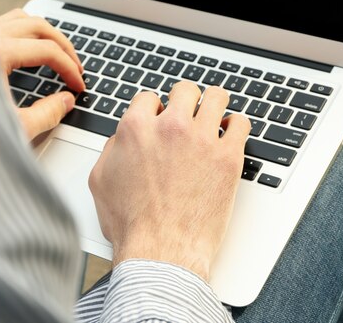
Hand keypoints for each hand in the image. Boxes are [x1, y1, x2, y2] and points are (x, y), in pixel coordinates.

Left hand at [0, 9, 84, 139]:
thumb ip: (46, 114)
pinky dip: (21, 33)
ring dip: (43, 34)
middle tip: (76, 68)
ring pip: (19, 19)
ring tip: (57, 54)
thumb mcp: (12, 128)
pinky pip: (1, 25)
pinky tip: (27, 53)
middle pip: (38, 26)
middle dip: (63, 47)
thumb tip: (65, 101)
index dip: (70, 70)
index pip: (47, 52)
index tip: (79, 88)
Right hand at [89, 82, 249, 280]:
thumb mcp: (101, 181)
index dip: (153, 108)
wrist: (161, 251)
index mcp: (136, 128)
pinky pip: (241, 123)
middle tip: (186, 113)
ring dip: (212, 103)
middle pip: (184, 90)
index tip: (159, 118)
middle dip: (183, 100)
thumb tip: (121, 139)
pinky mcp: (228, 157)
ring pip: (215, 97)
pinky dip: (236, 125)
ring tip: (213, 115)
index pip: (148, 97)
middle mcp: (170, 127)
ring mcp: (202, 140)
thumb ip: (111, 149)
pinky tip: (230, 133)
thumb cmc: (131, 223)